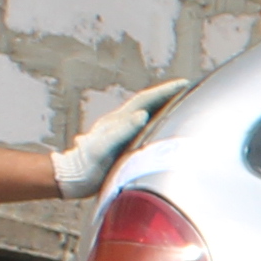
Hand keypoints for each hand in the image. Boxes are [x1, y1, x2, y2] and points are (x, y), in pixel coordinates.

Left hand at [46, 81, 184, 199]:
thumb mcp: (103, 148)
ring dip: (161, 106)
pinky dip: (155, 122)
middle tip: (188, 89)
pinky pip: (142, 127)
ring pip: (144, 113)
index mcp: (118, 120)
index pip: (145, 100)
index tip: (184, 83)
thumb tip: (142, 114)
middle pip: (146, 103)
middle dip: (167, 95)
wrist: (71, 177)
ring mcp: (119, 132)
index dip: (165, 91)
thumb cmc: (87, 165)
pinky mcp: (120, 144)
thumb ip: (122, 130)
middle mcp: (119, 122)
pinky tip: (161, 127)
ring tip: (180, 104)